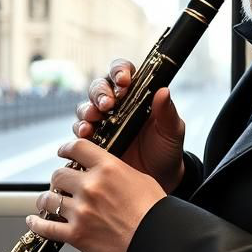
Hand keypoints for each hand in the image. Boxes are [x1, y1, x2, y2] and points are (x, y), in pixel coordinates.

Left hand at [27, 139, 165, 251]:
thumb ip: (117, 172)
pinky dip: (37, 224)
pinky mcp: (76, 234)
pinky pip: (47, 228)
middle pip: (58, 175)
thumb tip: (107, 170)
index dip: (66, 149)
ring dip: (47, 201)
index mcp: (107, 168)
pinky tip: (34, 221)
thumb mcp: (140, 179)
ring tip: (48, 202)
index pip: (77, 147)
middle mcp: (90, 186)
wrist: (158, 241)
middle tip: (61, 184)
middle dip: (58, 180)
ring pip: (48, 199)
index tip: (63, 152)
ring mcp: (81, 211)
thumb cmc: (156, 213)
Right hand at [73, 59, 185, 191]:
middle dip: (100, 93)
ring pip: (86, 107)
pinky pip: (80, 131)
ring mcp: (102, 123)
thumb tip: (163, 91)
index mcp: (135, 95)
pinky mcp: (93, 141)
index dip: (119, 72)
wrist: (160, 179)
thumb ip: (167, 112)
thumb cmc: (167, 149)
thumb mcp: (172, 131)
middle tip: (108, 104)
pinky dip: (80, 129)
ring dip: (87, 110)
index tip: (124, 82)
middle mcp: (116, 105)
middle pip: (99, 87)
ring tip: (94, 118)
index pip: (122, 73)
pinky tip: (86, 133)